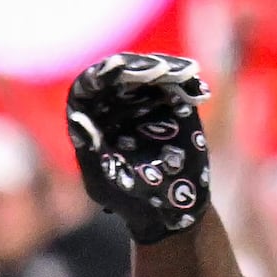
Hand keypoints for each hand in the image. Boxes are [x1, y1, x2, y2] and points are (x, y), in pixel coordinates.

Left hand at [63, 53, 215, 244]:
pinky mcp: (170, 102)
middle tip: (159, 69)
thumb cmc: (128, 199)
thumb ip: (89, 151)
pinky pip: (176, 84)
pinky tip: (198, 89)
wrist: (167, 210)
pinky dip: (187, 82)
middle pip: (120, 71)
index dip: (102, 74)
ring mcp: (142, 99)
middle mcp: (113, 101)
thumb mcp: (103, 181)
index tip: (117, 68)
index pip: (90, 84)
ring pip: (149, 72)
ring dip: (167, 69)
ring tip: (185, 73)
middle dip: (139, 67)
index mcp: (89, 116)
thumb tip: (78, 119)